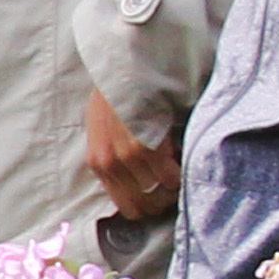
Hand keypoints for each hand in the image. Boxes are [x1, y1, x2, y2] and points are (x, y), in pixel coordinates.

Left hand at [85, 89, 181, 223]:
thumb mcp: (102, 133)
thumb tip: (136, 181)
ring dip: (172, 191)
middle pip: (142, 206)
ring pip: (157, 195)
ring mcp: (126, 159)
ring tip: (178, 178)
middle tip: (173, 192)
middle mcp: (109, 166)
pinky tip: (180, 165)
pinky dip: (178, 176)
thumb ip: (114, 158)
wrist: (121, 72)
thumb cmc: (115, 100)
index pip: (126, 206)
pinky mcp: (145, 149)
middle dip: (161, 203)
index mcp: (98, 165)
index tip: (160, 198)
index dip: (146, 206)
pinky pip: (170, 178)